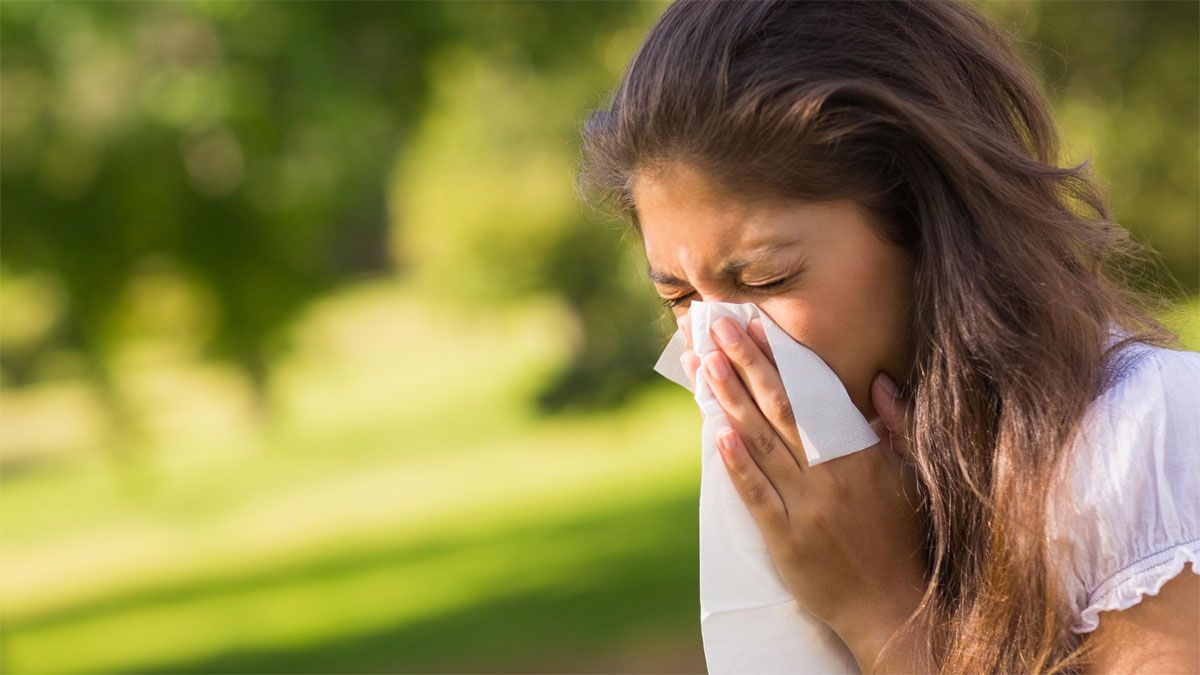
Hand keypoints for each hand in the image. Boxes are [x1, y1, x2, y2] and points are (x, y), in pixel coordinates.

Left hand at [678, 314, 930, 667]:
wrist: (892, 607)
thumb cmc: (903, 537)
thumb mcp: (911, 476)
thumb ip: (897, 426)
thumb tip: (879, 382)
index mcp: (862, 454)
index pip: (814, 394)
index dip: (782, 358)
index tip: (756, 326)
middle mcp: (832, 475)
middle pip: (780, 408)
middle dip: (745, 363)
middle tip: (716, 327)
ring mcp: (807, 508)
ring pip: (761, 443)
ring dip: (731, 400)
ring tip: (704, 363)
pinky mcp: (786, 540)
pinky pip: (757, 496)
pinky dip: (737, 464)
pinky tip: (717, 433)